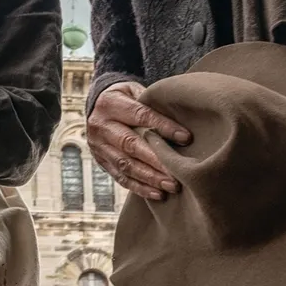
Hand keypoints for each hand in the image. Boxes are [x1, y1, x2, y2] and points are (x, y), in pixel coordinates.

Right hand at [88, 81, 190, 201]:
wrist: (99, 107)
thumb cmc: (128, 98)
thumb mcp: (136, 91)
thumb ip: (153, 103)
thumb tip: (181, 119)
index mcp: (111, 104)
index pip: (140, 116)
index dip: (164, 127)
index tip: (186, 138)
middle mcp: (101, 126)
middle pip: (130, 144)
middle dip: (156, 160)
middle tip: (178, 172)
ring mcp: (99, 146)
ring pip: (125, 165)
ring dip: (150, 178)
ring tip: (172, 185)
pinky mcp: (101, 161)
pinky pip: (121, 177)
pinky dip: (140, 187)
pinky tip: (158, 194)